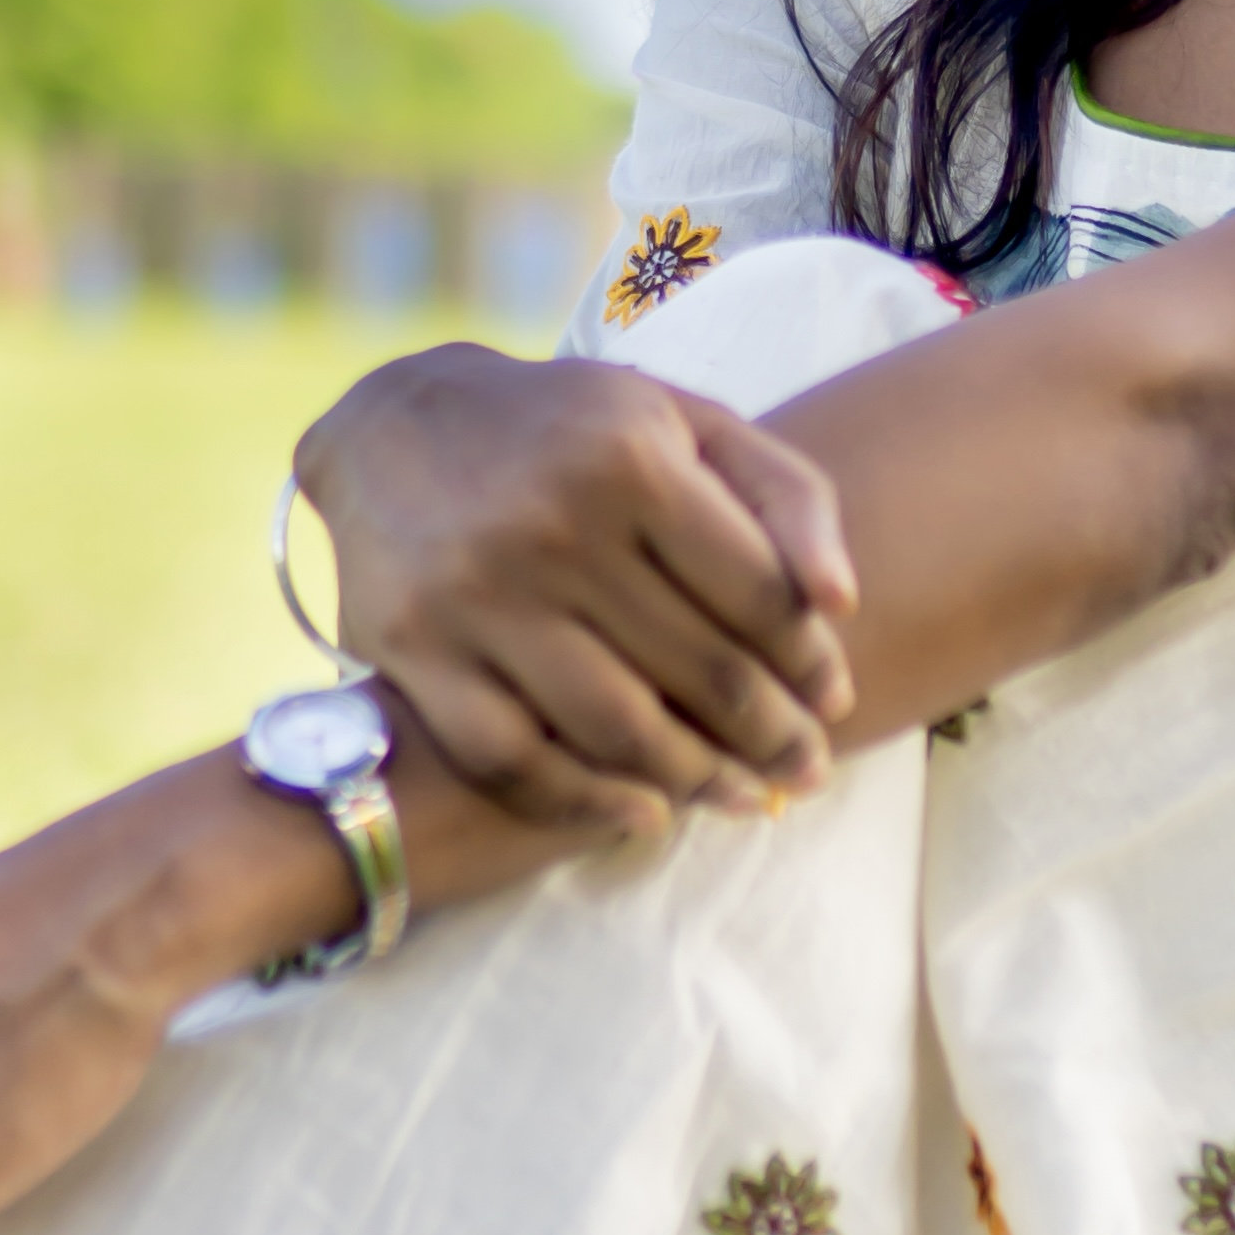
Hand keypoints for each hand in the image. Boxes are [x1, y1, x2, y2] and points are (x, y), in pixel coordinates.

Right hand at [295, 340, 859, 839]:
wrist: (394, 422)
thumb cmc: (573, 433)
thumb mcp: (684, 421)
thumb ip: (784, 493)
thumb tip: (841, 600)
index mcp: (631, 460)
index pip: (759, 594)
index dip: (811, 660)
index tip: (833, 698)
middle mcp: (552, 526)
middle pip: (699, 669)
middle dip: (772, 734)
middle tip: (805, 770)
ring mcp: (476, 595)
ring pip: (616, 728)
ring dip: (697, 780)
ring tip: (742, 797)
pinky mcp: (414, 651)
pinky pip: (513, 760)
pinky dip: (585, 803)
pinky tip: (642, 814)